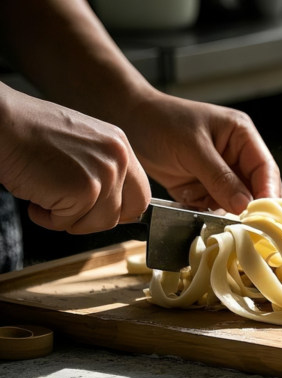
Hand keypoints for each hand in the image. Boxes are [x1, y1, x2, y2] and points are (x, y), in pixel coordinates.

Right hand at [0, 85, 149, 233]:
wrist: (1, 123)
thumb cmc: (29, 133)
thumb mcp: (82, 147)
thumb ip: (102, 170)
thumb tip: (111, 205)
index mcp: (120, 147)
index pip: (141, 194)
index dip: (120, 210)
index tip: (98, 212)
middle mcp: (118, 159)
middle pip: (126, 213)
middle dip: (95, 219)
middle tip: (68, 207)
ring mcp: (104, 174)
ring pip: (98, 223)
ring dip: (67, 218)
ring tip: (45, 193)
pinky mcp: (84, 190)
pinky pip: (68, 222)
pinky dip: (45, 217)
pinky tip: (34, 193)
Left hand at [121, 91, 281, 213]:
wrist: (128, 121)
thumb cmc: (161, 123)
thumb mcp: (193, 148)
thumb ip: (220, 178)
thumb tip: (245, 205)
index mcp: (242, 136)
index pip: (265, 169)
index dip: (268, 193)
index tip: (264, 216)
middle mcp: (236, 156)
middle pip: (256, 189)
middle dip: (250, 208)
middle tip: (248, 228)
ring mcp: (221, 175)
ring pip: (236, 203)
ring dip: (227, 214)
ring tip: (218, 219)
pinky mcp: (204, 188)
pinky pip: (215, 208)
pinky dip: (208, 214)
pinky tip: (199, 212)